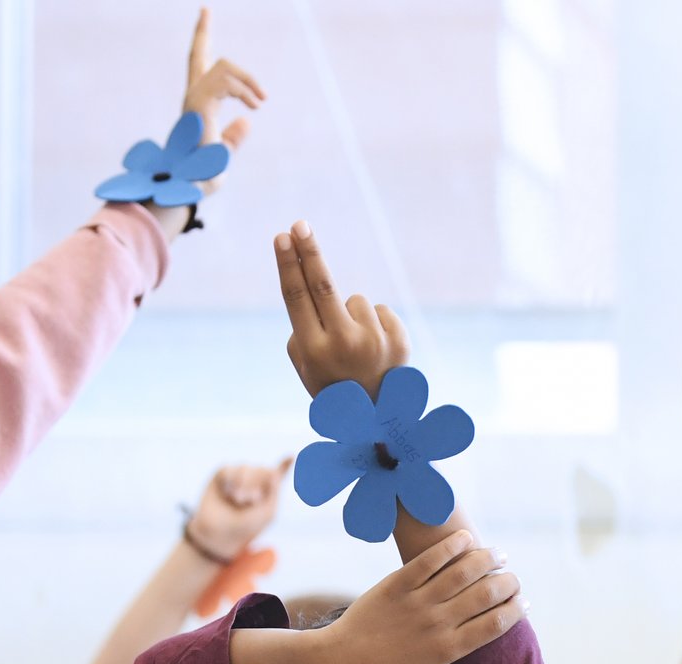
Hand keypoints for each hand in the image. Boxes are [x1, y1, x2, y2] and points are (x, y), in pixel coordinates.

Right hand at [181, 8, 263, 194]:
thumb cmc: (202, 177)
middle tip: (260, 98)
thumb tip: (247, 121)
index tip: (205, 10)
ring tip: (259, 103)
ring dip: (248, 83)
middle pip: (203, 54)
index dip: (201, 35)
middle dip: (231, 61)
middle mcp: (191, 95)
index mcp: (197, 102)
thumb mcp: (222, 155)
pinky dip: (245, 92)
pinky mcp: (199, 103)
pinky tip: (254, 106)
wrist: (191, 187)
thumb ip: (232, 138)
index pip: (198, 61)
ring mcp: (193, 97)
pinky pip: (227, 82)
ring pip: (224, 66)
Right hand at [188, 459, 289, 559]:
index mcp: (268, 490)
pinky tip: (226, 493)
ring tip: (238, 499)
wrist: (218, 533)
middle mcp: (254, 480)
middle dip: (257, 486)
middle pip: (264, 470)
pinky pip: (229, 469)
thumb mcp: (267, 514)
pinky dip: (230, 483)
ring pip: (246, 469)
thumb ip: (275, 492)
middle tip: (250, 502)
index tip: (292, 456)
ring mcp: (238, 476)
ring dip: (244, 485)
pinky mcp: (222, 474)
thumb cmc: (245, 527)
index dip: (285, 464)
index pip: (278, 474)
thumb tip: (274, 471)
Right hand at [275, 221, 408, 396]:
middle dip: (309, 252)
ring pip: (355, 300)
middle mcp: (344, 344)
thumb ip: (304, 326)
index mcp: (314, 351)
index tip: (282, 238)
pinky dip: (374, 323)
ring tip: (355, 348)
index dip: (288, 264)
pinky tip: (375, 349)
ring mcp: (374, 341)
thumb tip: (308, 277)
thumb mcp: (306, 365)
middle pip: (323, 285)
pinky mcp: (399, 339)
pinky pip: (379, 310)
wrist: (376, 420)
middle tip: (299, 225)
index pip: (297, 297)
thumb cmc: (332, 384)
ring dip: (351, 314)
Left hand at [315, 530, 522, 663]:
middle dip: (508, 582)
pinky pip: (429, 559)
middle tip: (513, 578)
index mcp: (447, 649)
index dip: (515, 611)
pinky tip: (466, 537)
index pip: (494, 624)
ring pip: (462, 572)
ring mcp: (417, 600)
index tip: (524, 603)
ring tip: (499, 554)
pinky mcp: (397, 583)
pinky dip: (450, 546)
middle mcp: (436, 622)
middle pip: (485, 594)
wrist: (341, 659)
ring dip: (487, 559)